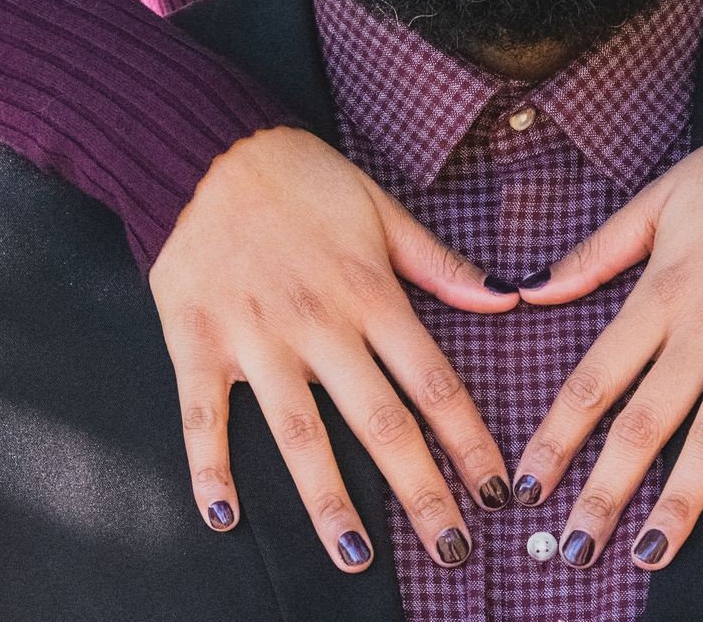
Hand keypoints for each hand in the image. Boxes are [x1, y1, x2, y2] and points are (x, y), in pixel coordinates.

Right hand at [150, 127, 519, 570]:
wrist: (205, 148)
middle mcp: (318, 324)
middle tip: (451, 548)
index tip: (496, 489)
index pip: (433, 382)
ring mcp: (254, 337)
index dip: (469, 441)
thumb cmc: (301, 177)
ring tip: (357, 556)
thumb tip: (505, 297)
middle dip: (420, 491)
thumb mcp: (382, 209)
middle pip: (380, 423)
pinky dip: (209, 467)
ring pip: (299, 434)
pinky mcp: (197, 341)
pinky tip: (225, 517)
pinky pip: (203, 415)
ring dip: (330, 500)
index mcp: (369, 293)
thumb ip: (441, 264)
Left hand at [513, 144, 702, 568]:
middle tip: (576, 549)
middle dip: (606, 494)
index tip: (529, 486)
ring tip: (650, 553)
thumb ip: (594, 253)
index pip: (595, 379)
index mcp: (661, 291)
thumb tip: (530, 291)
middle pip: (646, 424)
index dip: (557, 439)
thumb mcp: (656, 199)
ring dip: (682, 500)